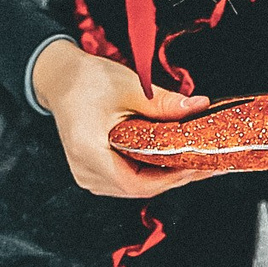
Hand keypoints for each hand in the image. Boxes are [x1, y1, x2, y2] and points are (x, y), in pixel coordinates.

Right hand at [31, 40, 211, 199]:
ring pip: (134, 185)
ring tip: (195, 160)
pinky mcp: (94, 171)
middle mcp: (86, 171)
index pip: (135, 183)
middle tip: (206, 162)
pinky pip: (127, 178)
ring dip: (165, 175)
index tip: (196, 165)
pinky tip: (172, 159)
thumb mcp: (129, 87)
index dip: (169, 178)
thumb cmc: (88, 81)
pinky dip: (151, 171)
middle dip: (174, 176)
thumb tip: (199, 107)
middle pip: (138, 187)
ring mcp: (88, 175)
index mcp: (89, 152)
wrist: (61, 79)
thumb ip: (163, 103)